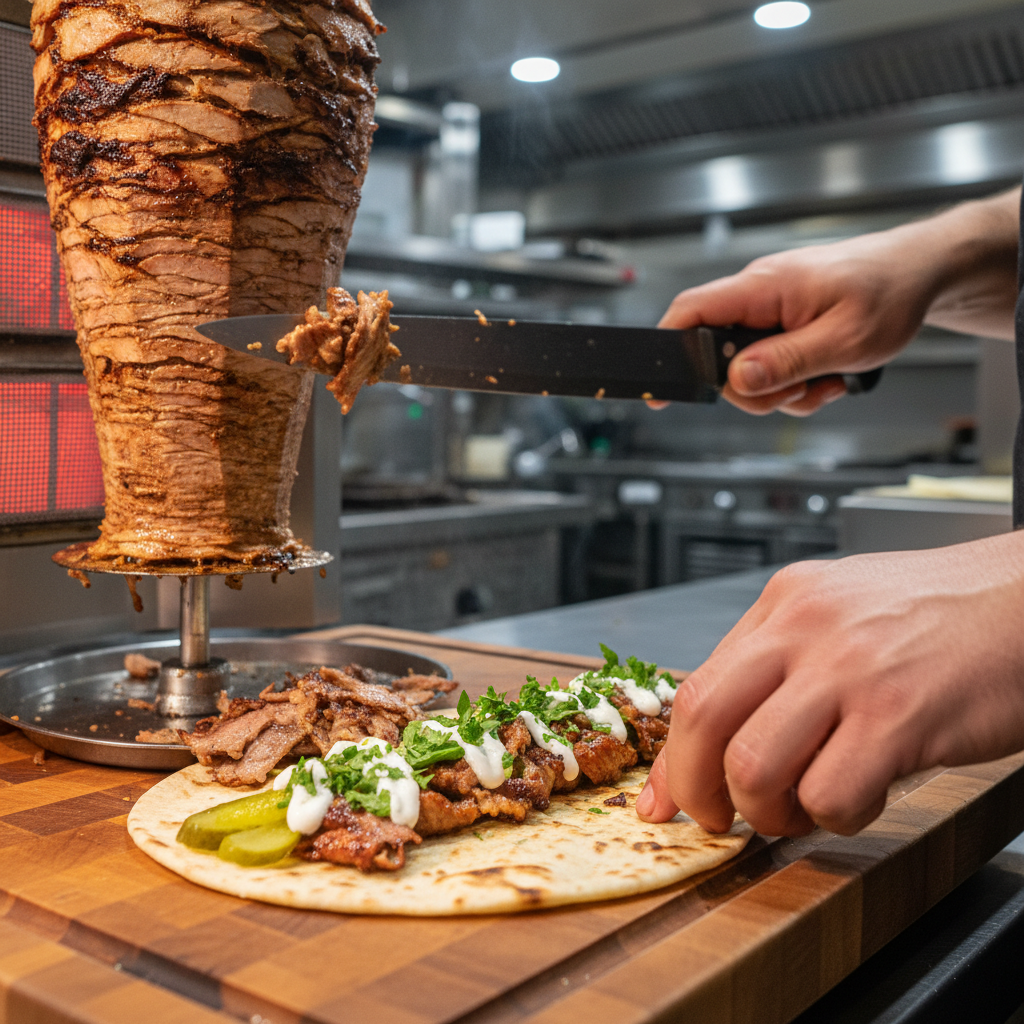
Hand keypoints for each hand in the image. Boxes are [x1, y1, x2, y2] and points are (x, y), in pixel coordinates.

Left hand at [635, 532, 1023, 835]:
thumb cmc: (940, 616)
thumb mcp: (840, 618)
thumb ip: (776, 670)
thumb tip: (716, 742)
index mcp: (783, 604)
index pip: (694, 687)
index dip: (673, 759)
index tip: (664, 802)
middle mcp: (804, 628)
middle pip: (702, 720)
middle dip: (698, 790)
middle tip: (721, 819)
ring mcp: (850, 669)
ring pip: (754, 766)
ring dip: (769, 811)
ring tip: (803, 808)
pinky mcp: (900, 716)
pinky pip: (830, 794)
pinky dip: (836, 817)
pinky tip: (864, 797)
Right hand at [656, 190, 1018, 415]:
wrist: (921, 274)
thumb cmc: (889, 291)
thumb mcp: (843, 340)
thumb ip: (785, 361)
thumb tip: (737, 379)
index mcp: (763, 288)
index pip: (691, 312)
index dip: (667, 349)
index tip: (660, 387)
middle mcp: (759, 296)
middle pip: (719, 358)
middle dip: (754, 389)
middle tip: (795, 391)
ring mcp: (771, 312)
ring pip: (748, 371)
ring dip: (782, 391)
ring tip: (823, 380)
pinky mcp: (784, 325)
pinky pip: (772, 368)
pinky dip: (796, 384)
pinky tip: (826, 377)